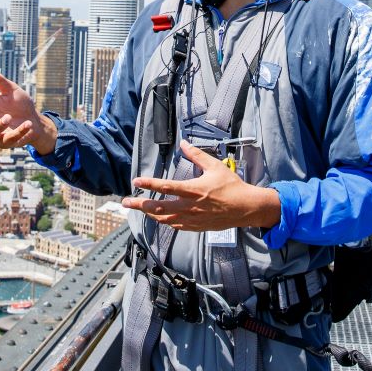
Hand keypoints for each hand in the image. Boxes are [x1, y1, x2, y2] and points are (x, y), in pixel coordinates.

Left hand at [122, 141, 280, 230]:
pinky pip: (175, 225)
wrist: (246, 208)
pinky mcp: (196, 227)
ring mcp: (192, 219)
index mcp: (194, 190)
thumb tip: (184, 143)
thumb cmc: (231, 186)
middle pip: (159, 207)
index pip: (166, 187)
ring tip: (138, 208)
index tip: (136, 181)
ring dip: (149, 214)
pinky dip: (164, 221)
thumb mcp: (214, 166)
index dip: (149, 183)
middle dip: (140, 205)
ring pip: (164, 219)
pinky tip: (158, 217)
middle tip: (126, 202)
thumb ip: (197, 155)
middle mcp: (190, 206)